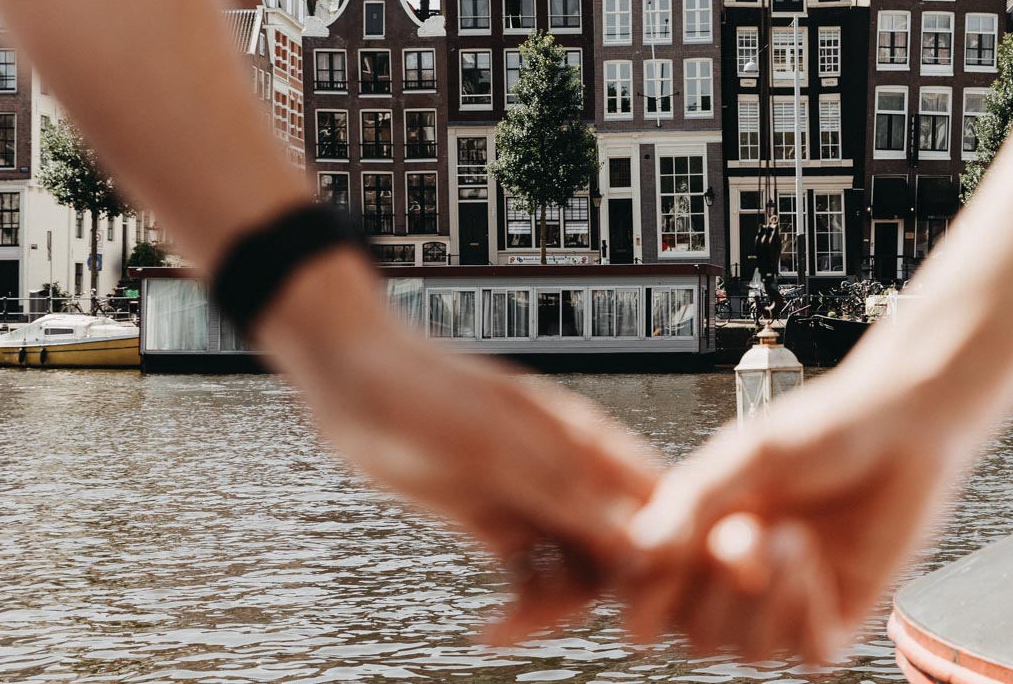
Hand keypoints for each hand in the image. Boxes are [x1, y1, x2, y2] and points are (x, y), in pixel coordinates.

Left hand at [256, 253, 662, 641]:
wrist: (352, 380)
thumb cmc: (428, 395)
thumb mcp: (502, 451)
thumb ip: (570, 498)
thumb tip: (638, 544)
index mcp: (588, 443)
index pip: (654, 506)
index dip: (661, 557)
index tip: (642, 607)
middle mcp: (568, 473)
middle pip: (616, 547)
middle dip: (600, 596)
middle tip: (555, 626)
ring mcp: (530, 497)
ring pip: (571, 568)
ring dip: (551, 608)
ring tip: (505, 632)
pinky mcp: (491, 520)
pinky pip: (526, 574)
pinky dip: (518, 605)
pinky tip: (490, 630)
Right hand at [621, 349, 969, 661]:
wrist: (905, 423)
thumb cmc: (824, 428)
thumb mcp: (746, 456)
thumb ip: (691, 501)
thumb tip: (637, 550)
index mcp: (704, 538)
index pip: (649, 601)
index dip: (646, 594)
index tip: (663, 557)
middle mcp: (743, 578)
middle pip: (696, 638)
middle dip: (714, 592)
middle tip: (743, 532)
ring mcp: (793, 601)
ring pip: (750, 653)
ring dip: (764, 601)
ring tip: (790, 535)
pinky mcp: (843, 613)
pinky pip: (808, 653)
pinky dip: (804, 614)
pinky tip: (815, 559)